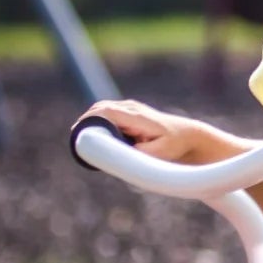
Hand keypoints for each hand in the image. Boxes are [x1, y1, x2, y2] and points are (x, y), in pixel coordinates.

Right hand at [83, 97, 229, 165]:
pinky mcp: (129, 112)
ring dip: (91, 121)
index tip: (78, 132)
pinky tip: (92, 134)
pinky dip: (98, 121)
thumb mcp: (158, 154)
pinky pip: (108, 113)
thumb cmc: (173, 146)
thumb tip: (116, 151)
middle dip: (86, 121)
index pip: (106, 111)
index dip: (89, 119)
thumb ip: (137, 153)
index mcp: (137, 117)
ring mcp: (130, 108)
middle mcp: (132, 108)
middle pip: (100, 108)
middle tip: (75, 139)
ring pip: (102, 109)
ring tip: (81, 139)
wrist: (187, 135)